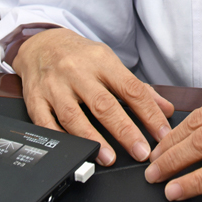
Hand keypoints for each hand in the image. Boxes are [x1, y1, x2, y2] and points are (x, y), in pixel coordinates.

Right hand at [13, 28, 174, 165]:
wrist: (43, 44)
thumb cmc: (81, 56)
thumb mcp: (110, 63)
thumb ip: (138, 88)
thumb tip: (165, 109)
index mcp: (102, 61)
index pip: (131, 88)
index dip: (149, 112)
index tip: (161, 132)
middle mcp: (78, 72)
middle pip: (104, 104)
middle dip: (125, 130)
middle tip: (141, 151)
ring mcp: (55, 86)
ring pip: (74, 115)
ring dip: (93, 139)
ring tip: (109, 157)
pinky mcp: (36, 99)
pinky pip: (46, 122)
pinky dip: (61, 138)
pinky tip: (75, 150)